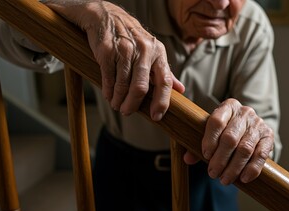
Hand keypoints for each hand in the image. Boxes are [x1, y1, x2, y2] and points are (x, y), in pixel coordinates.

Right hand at [45, 0, 183, 119]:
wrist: (107, 16)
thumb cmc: (133, 39)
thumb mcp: (153, 51)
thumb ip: (165, 72)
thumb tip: (180, 90)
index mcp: (158, 52)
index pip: (164, 81)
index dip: (162, 101)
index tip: (156, 116)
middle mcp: (144, 50)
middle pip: (141, 87)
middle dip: (133, 104)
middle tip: (127, 112)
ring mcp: (125, 50)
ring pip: (123, 85)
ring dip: (118, 99)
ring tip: (116, 104)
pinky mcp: (107, 51)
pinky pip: (109, 78)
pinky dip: (108, 91)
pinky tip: (109, 95)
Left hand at [184, 98, 273, 184]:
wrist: (248, 130)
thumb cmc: (224, 132)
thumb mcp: (210, 135)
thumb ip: (197, 146)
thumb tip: (187, 159)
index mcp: (227, 107)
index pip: (216, 121)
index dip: (210, 140)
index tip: (205, 155)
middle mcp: (244, 113)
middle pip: (230, 138)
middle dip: (220, 159)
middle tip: (213, 174)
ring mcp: (258, 124)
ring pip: (245, 148)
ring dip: (234, 167)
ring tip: (224, 180)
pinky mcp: (268, 136)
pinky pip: (261, 154)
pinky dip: (252, 168)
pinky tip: (243, 178)